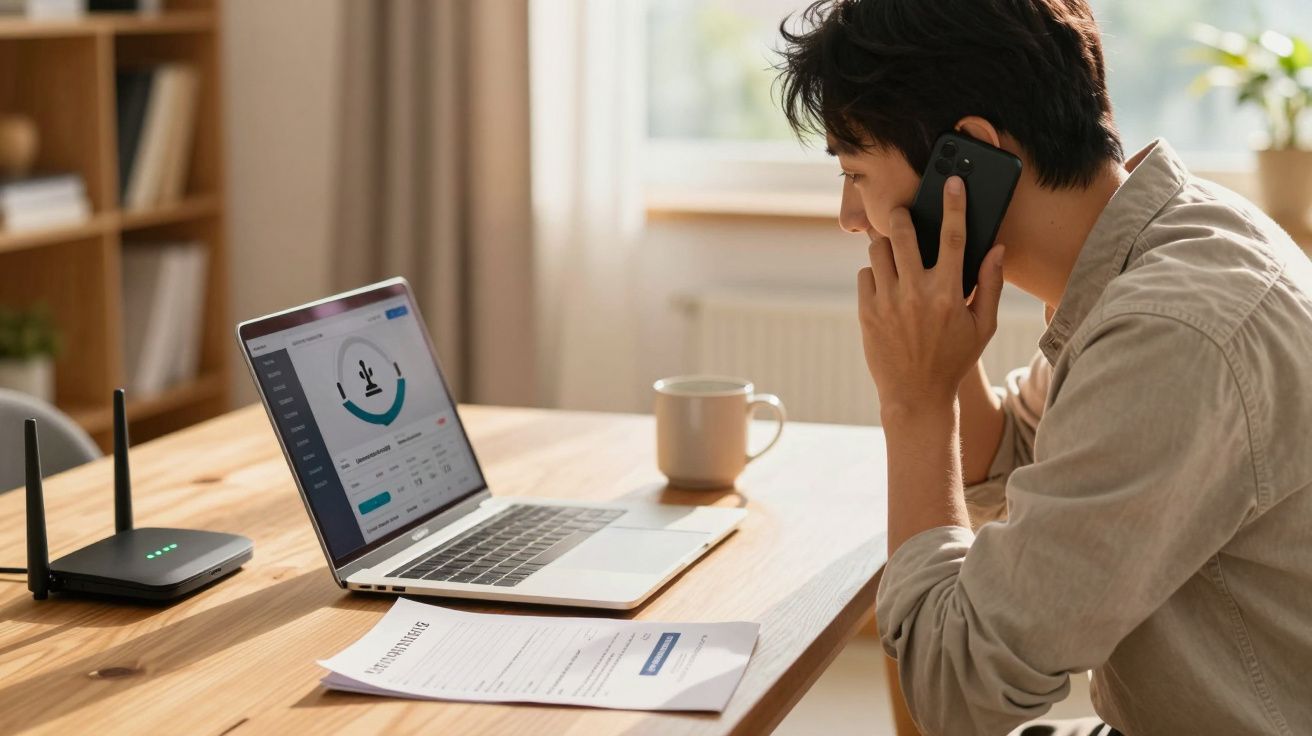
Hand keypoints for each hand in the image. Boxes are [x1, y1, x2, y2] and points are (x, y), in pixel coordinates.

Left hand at [857, 175, 1005, 416]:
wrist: (915, 396)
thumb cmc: (954, 359)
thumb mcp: (983, 326)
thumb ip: (991, 285)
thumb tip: (997, 248)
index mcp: (948, 293)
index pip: (953, 236)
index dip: (954, 204)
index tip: (952, 182)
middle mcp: (915, 292)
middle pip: (902, 232)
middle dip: (902, 215)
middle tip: (905, 215)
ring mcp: (887, 302)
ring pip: (878, 250)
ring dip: (887, 245)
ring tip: (896, 255)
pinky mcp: (866, 312)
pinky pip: (865, 274)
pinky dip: (875, 273)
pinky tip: (887, 285)